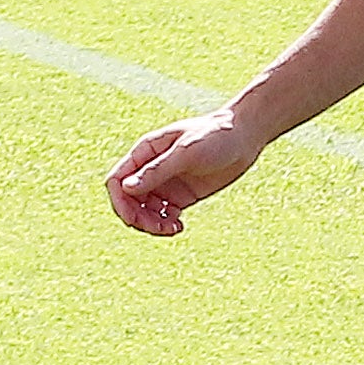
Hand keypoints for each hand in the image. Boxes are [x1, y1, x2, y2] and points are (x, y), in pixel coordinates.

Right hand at [106, 109, 267, 235]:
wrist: (245, 136)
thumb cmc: (216, 135)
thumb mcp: (185, 153)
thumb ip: (157, 171)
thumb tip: (127, 188)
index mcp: (145, 152)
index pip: (117, 180)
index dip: (119, 202)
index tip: (132, 219)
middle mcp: (151, 169)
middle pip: (128, 200)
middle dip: (137, 218)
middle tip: (158, 228)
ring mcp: (166, 183)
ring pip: (144, 211)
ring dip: (151, 224)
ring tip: (172, 229)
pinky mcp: (181, 195)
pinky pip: (163, 216)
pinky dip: (165, 225)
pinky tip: (179, 226)